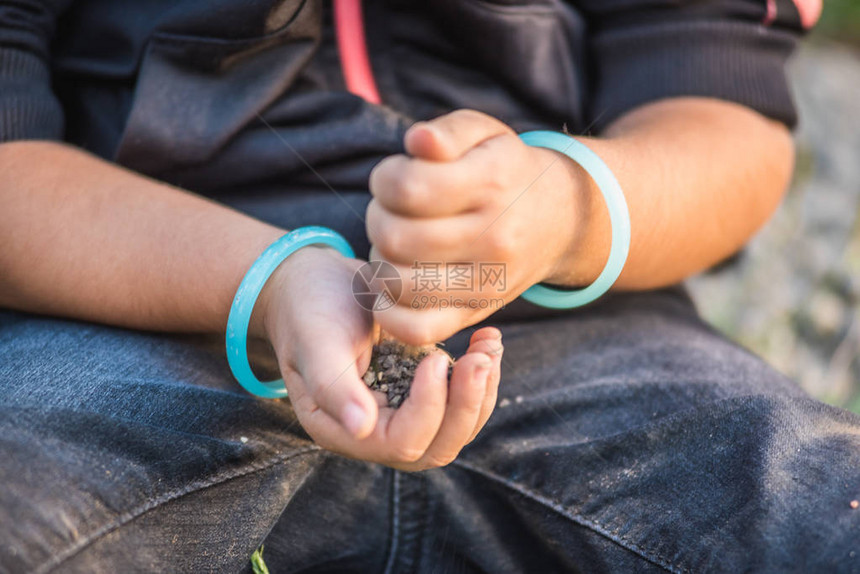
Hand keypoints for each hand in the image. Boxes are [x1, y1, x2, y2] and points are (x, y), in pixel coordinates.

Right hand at [256, 245, 503, 469]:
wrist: (316, 282)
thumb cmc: (309, 307)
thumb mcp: (317, 340)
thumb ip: (333, 387)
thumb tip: (360, 429)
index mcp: (342, 430)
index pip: (402, 443)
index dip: (429, 407)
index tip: (437, 358)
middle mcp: (373, 433)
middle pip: (436, 447)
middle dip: (467, 405)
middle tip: (481, 357)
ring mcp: (400, 415)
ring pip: (456, 430)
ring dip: (481, 392)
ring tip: (490, 346)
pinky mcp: (418, 394)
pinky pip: (459, 404)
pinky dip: (479, 378)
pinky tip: (486, 341)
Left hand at [367, 109, 594, 344]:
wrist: (560, 219)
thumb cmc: (506, 170)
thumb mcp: (484, 134)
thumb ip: (447, 132)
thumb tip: (417, 142)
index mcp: (492, 184)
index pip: (407, 188)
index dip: (385, 178)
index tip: (396, 176)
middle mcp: (493, 238)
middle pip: (396, 237)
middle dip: (378, 217)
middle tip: (393, 211)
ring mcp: (486, 282)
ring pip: (399, 283)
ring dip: (381, 261)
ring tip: (396, 244)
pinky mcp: (476, 313)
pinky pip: (419, 329)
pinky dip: (389, 312)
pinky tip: (391, 286)